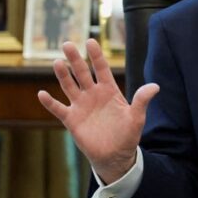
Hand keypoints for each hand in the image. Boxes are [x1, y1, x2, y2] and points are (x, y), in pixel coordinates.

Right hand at [37, 39, 159, 183]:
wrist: (115, 155)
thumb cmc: (127, 135)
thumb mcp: (137, 117)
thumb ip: (142, 100)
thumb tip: (155, 86)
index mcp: (109, 91)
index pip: (101, 69)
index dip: (96, 56)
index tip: (90, 41)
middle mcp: (93, 94)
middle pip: (82, 73)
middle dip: (75, 59)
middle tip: (67, 44)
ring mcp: (81, 106)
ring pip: (69, 86)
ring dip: (63, 75)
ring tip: (57, 62)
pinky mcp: (72, 120)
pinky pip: (58, 109)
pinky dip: (50, 103)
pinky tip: (41, 94)